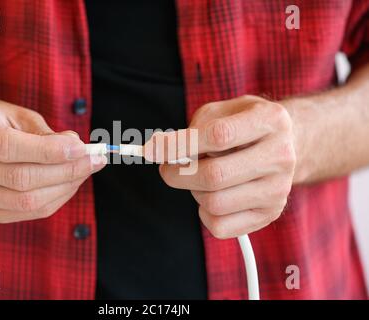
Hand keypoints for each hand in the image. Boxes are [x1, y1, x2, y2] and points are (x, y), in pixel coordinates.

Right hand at [0, 100, 105, 222]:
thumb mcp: (17, 115)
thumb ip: (45, 133)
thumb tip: (77, 148)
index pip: (6, 147)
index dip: (48, 151)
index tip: (82, 148)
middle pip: (18, 179)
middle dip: (65, 171)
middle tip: (94, 160)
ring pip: (24, 202)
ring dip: (64, 188)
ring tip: (86, 171)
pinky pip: (26, 213)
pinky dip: (55, 200)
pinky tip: (70, 184)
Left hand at [146, 95, 295, 238]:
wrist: (287, 145)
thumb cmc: (245, 125)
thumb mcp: (224, 110)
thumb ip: (194, 126)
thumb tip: (159, 149)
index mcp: (270, 120)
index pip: (218, 136)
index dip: (178, 145)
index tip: (151, 150)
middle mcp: (280, 156)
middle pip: (214, 175)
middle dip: (178, 174)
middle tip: (167, 168)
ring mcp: (278, 189)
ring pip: (214, 203)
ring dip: (194, 191)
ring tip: (201, 177)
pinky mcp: (270, 214)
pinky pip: (220, 226)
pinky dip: (204, 213)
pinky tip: (213, 195)